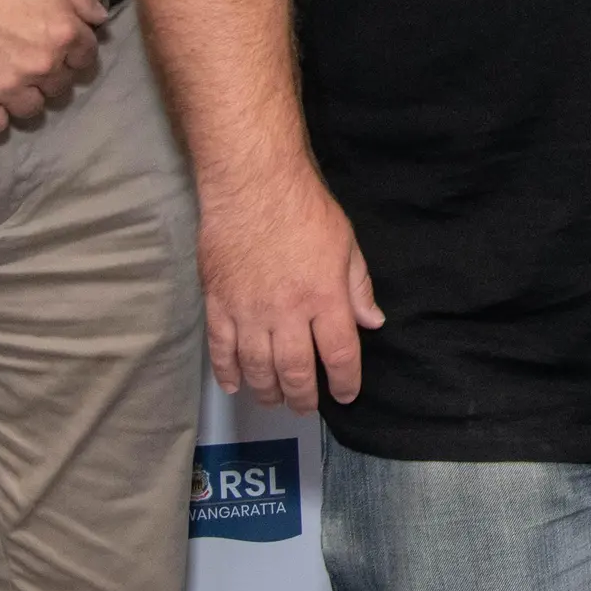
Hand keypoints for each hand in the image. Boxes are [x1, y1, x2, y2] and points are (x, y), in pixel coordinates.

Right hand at [0, 0, 105, 132]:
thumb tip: (98, 16)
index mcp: (63, 32)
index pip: (87, 55)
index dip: (78, 50)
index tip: (67, 46)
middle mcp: (41, 65)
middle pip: (60, 84)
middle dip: (54, 74)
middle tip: (38, 62)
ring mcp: (6, 86)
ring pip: (31, 108)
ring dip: (28, 96)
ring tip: (17, 83)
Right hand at [201, 166, 383, 410]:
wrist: (253, 184)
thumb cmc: (305, 208)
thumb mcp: (346, 243)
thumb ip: (358, 286)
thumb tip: (372, 322)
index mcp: (325, 297)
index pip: (339, 354)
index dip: (345, 381)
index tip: (346, 394)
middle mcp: (287, 312)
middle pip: (296, 371)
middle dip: (304, 396)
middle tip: (307, 406)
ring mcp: (248, 311)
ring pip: (258, 368)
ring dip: (268, 391)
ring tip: (276, 399)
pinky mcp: (218, 304)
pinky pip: (221, 350)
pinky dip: (228, 373)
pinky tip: (237, 385)